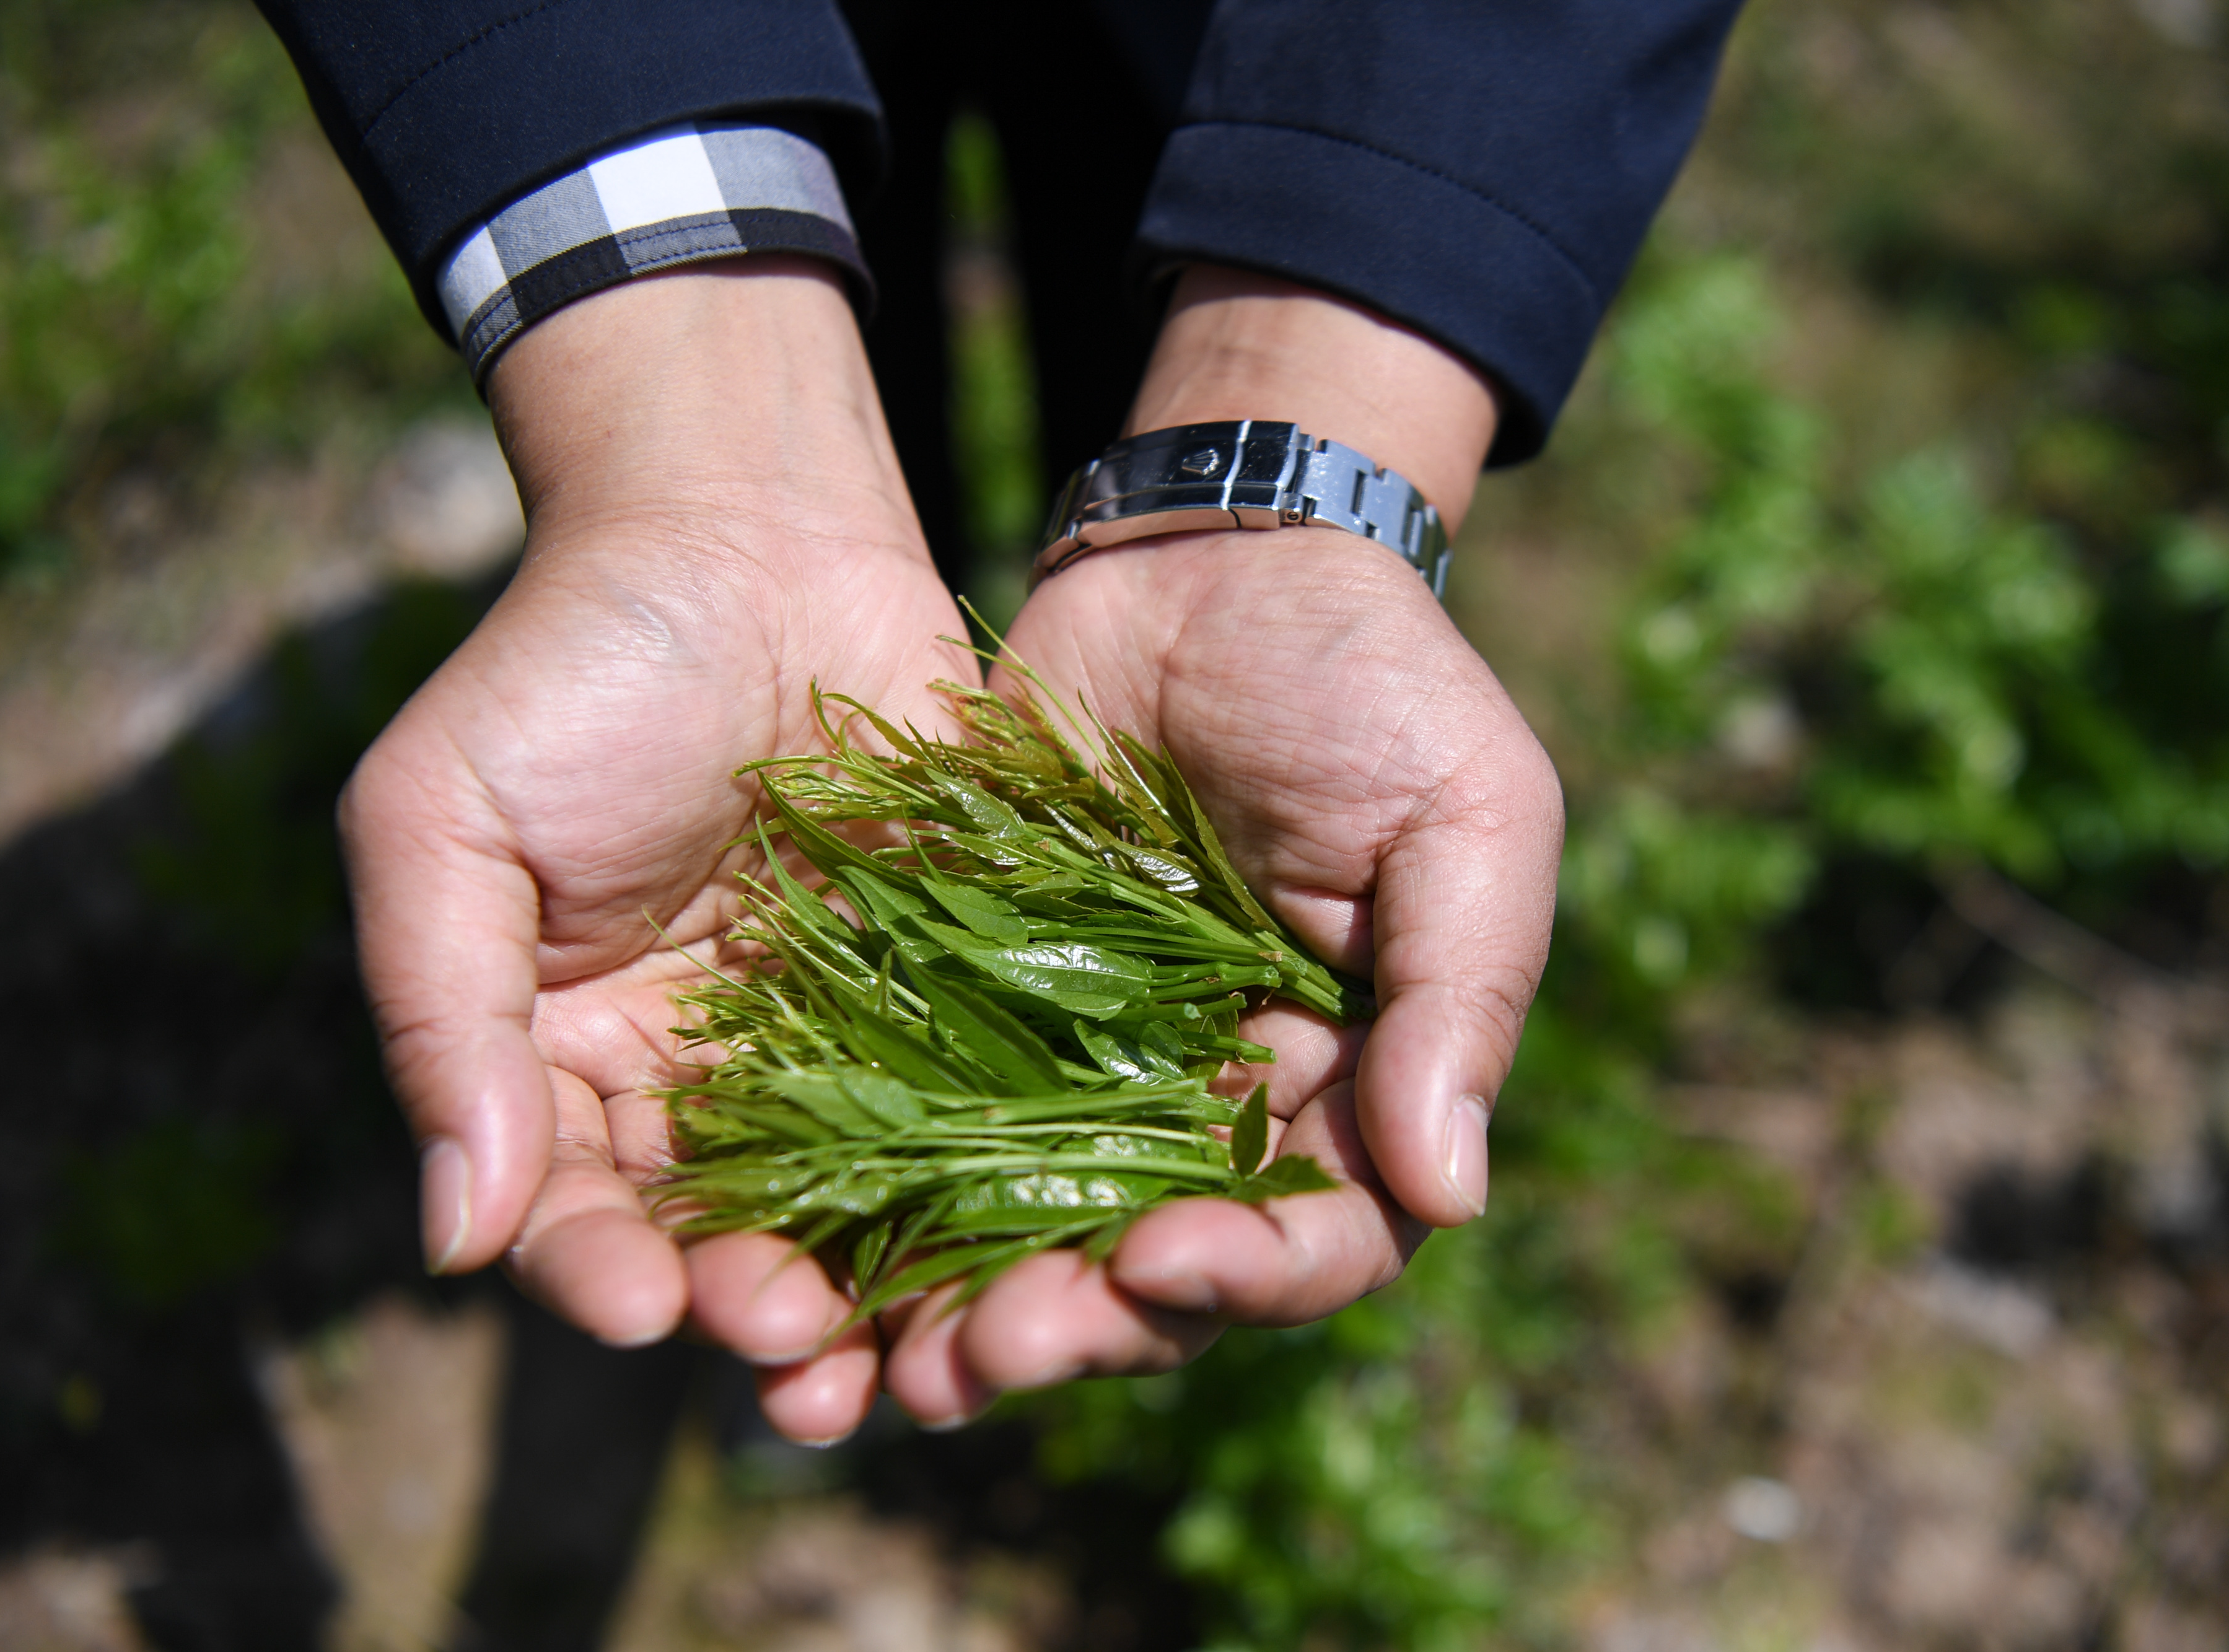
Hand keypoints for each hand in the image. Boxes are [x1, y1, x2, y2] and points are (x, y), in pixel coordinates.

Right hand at [338, 258, 973, 1436]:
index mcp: (565, 1056)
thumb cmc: (566, 664)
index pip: (571, 1209)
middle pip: (722, 1239)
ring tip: (911, 1356)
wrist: (745, 528)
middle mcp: (700, 1075)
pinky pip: (969, 1109)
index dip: (598, 1272)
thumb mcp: (444, 824)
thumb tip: (449, 1236)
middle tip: (797, 1345)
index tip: (638, 1307)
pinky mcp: (950, 990)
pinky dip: (992, 1187)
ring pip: (856, 1206)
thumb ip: (440, 1021)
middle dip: (753, 1308)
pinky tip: (1023, 1243)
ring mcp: (833, 1039)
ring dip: (881, 1291)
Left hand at [848, 267, 1566, 1426]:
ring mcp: (1090, 1067)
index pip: (1318, 1238)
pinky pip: (928, 1130)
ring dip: (970, 1308)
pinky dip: (882, 1203)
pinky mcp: (977, 1011)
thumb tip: (1448, 1198)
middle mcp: (1219, 1107)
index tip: (1167, 1259)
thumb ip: (1458, 997)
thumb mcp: (1466, 818)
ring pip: (1031, 1232)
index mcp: (1349, 1086)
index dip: (1251, 1276)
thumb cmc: (1371, 679)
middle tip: (995, 1353)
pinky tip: (820, 1255)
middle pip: (1155, 1273)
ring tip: (901, 1360)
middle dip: (1082, 1326)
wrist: (1209, 558)